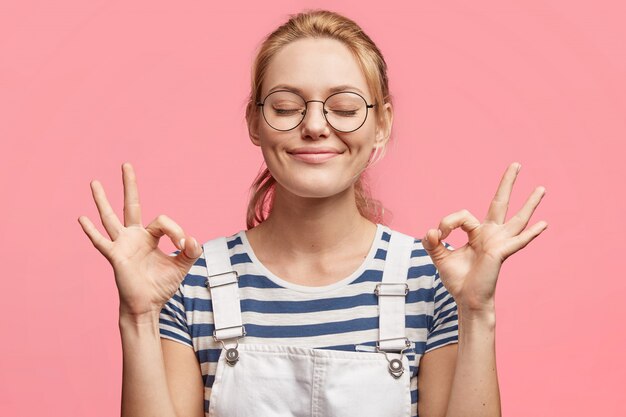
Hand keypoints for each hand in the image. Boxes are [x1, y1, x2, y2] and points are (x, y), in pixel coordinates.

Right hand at [78, 162, 202, 317]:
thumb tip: (192, 240)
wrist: (148, 305)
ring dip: (103, 200)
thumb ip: (191, 251)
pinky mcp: (115, 256)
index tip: (183, 245)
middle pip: (131, 205)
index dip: (176, 230)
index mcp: (149, 236)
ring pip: (111, 218)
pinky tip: (82, 218)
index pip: (162, 220)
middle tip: (126, 164)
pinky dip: (91, 231)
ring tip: (95, 182)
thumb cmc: (161, 285)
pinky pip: (101, 242)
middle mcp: (134, 236)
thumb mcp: (181, 266)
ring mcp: (122, 245)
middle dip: (130, 185)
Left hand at [421, 162, 547, 313]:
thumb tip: (430, 231)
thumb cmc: (458, 279)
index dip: (448, 222)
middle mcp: (491, 234)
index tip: (438, 235)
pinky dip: (531, 233)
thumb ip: (433, 243)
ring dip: (529, 203)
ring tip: (541, 188)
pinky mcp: (501, 253)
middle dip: (508, 183)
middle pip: (501, 203)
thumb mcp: (440, 257)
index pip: (463, 216)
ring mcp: (499, 243)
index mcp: (477, 233)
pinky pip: (517, 241)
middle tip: (516, 164)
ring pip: (517, 218)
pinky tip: (543, 224)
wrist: (467, 299)